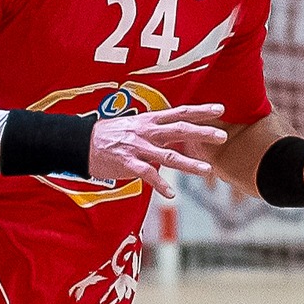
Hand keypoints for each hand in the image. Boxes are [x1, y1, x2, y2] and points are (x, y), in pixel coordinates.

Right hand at [87, 104, 225, 198]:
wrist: (80, 142)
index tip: (220, 109)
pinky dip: (160, 185)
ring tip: (207, 170)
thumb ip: (156, 130)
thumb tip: (174, 134)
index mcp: (149, 120)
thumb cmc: (110, 135)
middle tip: (222, 136)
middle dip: (202, 133)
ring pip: (168, 155)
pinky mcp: (127, 163)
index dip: (200, 111)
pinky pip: (147, 174)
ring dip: (189, 164)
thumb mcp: (135, 125)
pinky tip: (171, 194)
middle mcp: (146, 131)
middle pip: (179, 130)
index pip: (180, 112)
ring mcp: (137, 147)